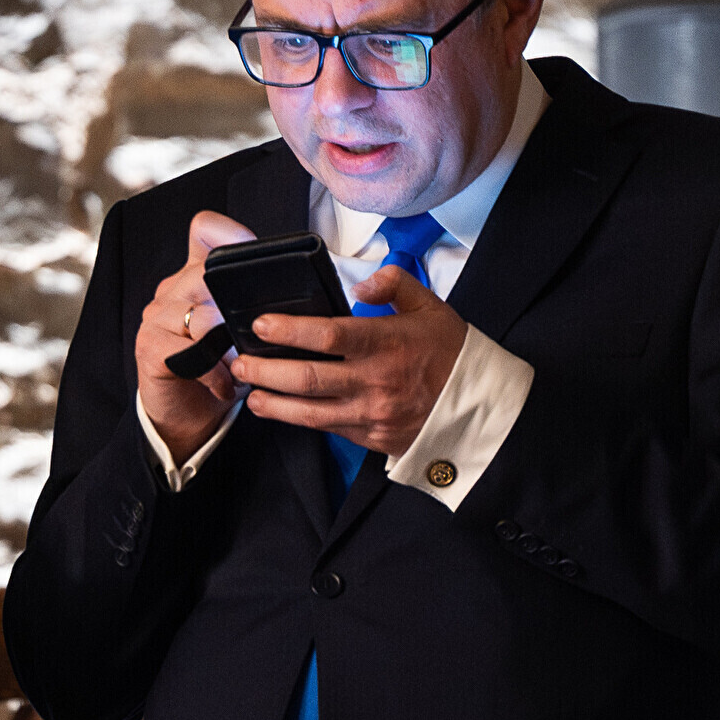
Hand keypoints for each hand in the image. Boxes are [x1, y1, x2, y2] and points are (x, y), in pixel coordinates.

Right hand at [133, 210, 257, 461]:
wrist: (186, 416)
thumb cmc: (219, 370)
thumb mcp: (240, 331)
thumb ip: (256, 306)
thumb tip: (298, 300)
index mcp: (194, 276)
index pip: (204, 230)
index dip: (227, 232)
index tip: (250, 248)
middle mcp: (171, 290)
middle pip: (208, 276)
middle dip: (238, 310)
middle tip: (254, 338)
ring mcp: (156, 317)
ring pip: (203, 317)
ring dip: (231, 348)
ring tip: (243, 368)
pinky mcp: (150, 348)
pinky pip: (191, 353)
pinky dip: (216, 374)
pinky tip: (225, 386)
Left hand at [232, 262, 467, 459]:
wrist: (479, 408)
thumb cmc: (452, 354)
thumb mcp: (430, 306)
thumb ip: (395, 283)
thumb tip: (363, 282)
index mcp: (387, 344)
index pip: (329, 336)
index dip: (289, 329)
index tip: (261, 323)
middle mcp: (375, 382)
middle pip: (306, 378)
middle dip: (266, 369)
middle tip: (240, 360)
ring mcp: (371, 414)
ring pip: (309, 411)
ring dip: (272, 402)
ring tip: (249, 390)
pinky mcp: (370, 437)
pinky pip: (326, 427)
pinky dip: (298, 419)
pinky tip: (280, 409)